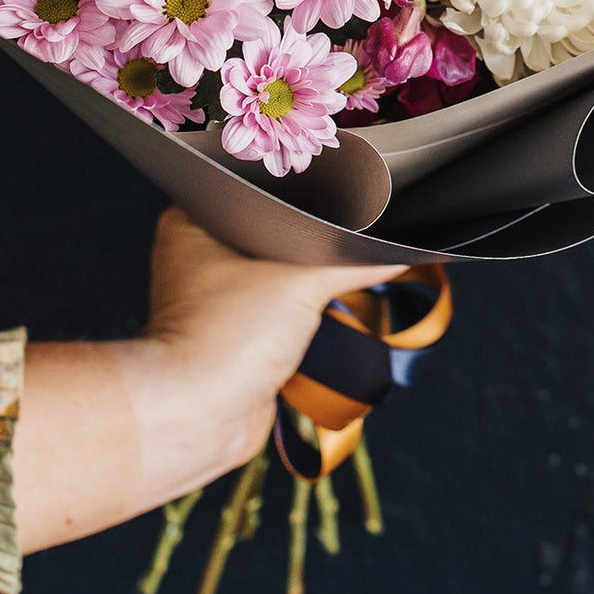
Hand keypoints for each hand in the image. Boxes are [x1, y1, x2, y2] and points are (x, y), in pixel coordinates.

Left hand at [14, 207, 403, 553]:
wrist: (199, 418)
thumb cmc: (227, 335)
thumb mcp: (301, 284)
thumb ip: (355, 262)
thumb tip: (399, 253)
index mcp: (194, 219)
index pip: (256, 184)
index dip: (298, 182)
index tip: (339, 176)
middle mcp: (199, 253)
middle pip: (273, 229)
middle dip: (312, 233)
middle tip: (357, 217)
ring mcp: (218, 296)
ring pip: (278, 271)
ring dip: (311, 275)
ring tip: (352, 255)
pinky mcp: (237, 334)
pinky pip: (281, 308)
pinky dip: (307, 308)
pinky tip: (338, 298)